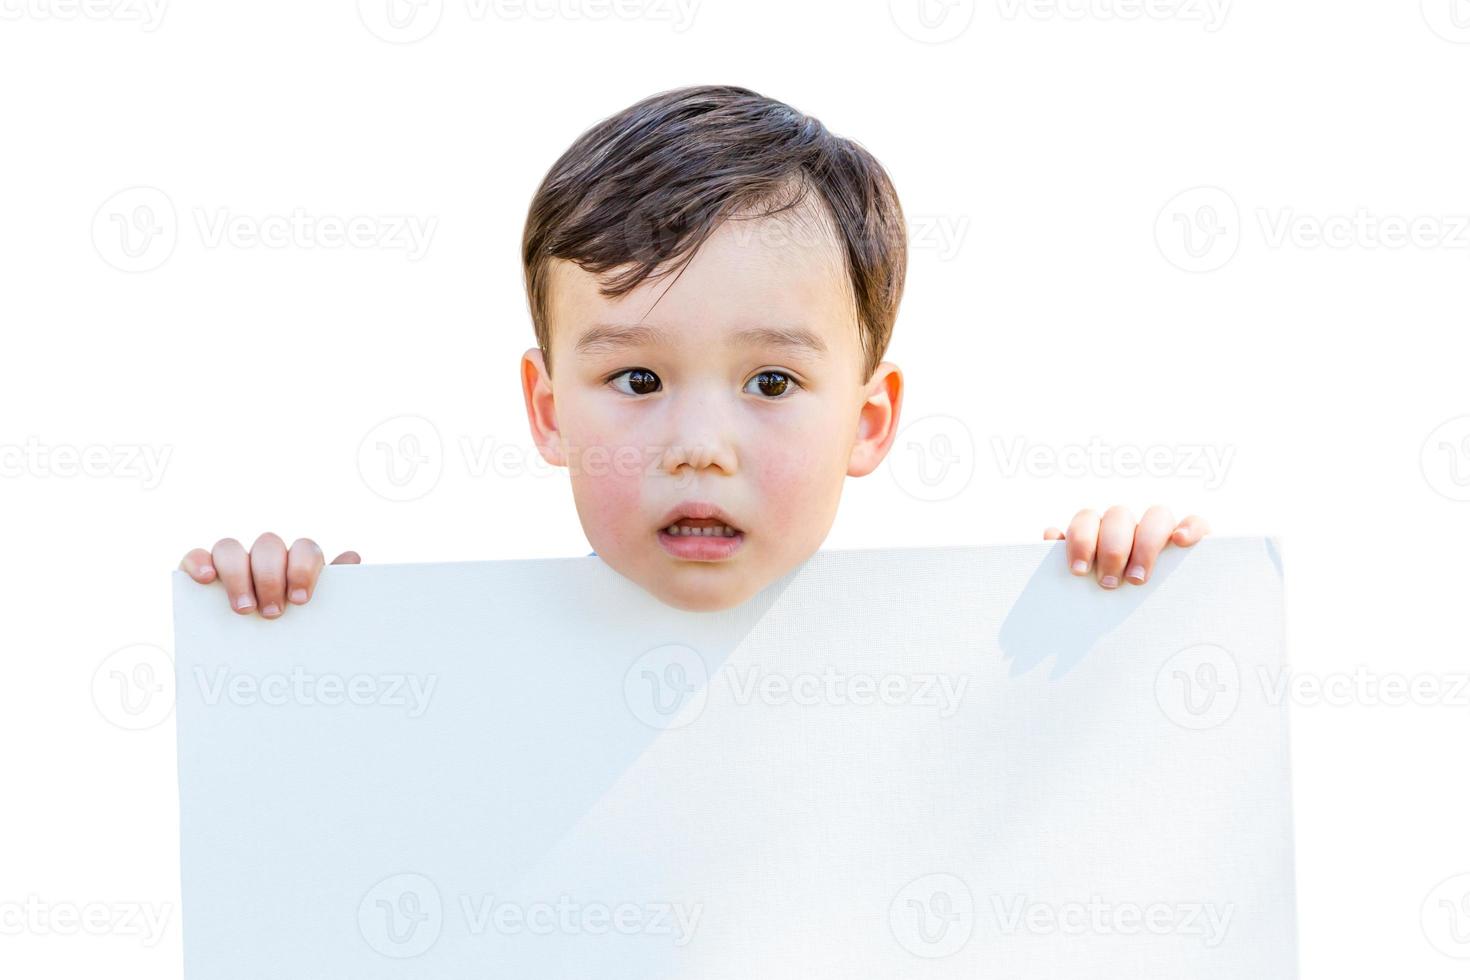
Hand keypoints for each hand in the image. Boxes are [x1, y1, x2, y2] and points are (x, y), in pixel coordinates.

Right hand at [179, 534, 360, 617]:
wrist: (256, 663)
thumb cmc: (294, 633)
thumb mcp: (314, 618)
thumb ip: (333, 591)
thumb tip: (353, 557)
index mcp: (297, 563)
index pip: (304, 548)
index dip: (302, 569)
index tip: (300, 600)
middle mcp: (266, 556)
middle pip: (268, 545)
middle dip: (270, 578)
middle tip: (273, 613)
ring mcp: (233, 561)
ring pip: (230, 547)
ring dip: (237, 575)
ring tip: (244, 609)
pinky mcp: (201, 570)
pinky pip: (196, 555)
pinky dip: (199, 561)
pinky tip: (205, 579)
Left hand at [1042, 506, 1208, 588]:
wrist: (1156, 624)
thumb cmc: (1109, 603)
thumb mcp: (1087, 588)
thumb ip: (1070, 563)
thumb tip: (1051, 535)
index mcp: (1100, 532)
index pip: (1087, 518)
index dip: (1081, 540)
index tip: (1078, 572)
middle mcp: (1130, 525)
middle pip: (1118, 516)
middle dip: (1111, 549)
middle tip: (1108, 583)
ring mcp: (1162, 529)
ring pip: (1156, 515)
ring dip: (1145, 544)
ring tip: (1137, 579)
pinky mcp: (1193, 539)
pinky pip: (1196, 520)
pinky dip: (1189, 527)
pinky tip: (1180, 542)